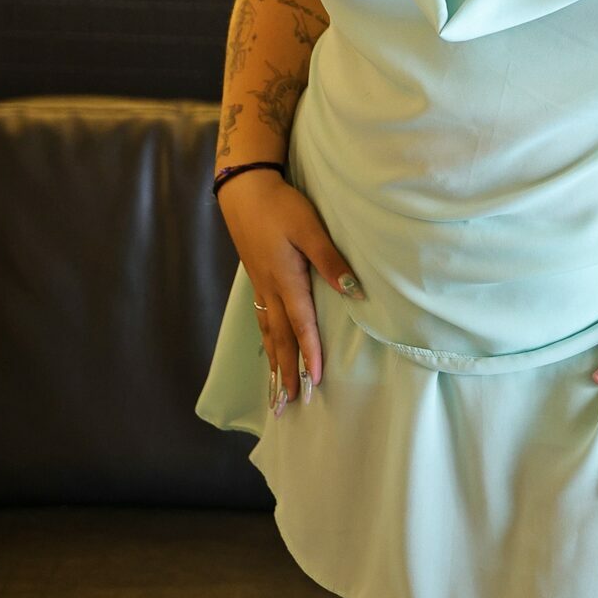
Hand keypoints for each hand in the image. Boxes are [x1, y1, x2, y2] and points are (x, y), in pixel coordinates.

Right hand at [216, 170, 364, 413]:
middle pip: (281, 338)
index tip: (315, 382)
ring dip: (275, 363)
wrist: (244, 192)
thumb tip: (353, 292)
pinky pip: (262, 320)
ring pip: (269, 333)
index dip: (309, 354)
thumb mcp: (309, 228)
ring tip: (276, 391)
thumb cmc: (280, 207)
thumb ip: (330, 260)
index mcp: (286, 280)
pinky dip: (267, 342)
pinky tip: (269, 350)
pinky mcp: (257, 279)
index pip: (302, 325)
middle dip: (287, 372)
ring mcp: (261, 286)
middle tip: (289, 405)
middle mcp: (271, 290)